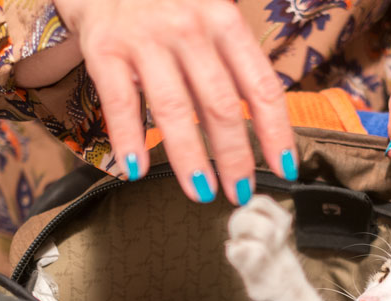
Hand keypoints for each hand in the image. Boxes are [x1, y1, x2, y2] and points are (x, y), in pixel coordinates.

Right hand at [52, 0, 296, 204]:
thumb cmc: (168, 8)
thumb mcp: (209, 23)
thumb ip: (230, 68)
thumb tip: (256, 132)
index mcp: (225, 23)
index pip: (261, 87)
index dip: (276, 133)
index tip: (284, 168)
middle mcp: (190, 28)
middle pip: (220, 105)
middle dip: (234, 157)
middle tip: (241, 193)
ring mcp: (147, 38)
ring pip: (174, 109)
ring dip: (190, 158)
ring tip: (201, 192)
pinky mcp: (106, 48)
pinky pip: (121, 103)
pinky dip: (128, 140)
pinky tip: (136, 170)